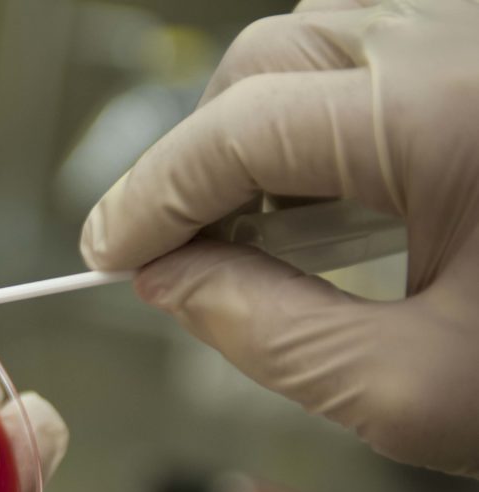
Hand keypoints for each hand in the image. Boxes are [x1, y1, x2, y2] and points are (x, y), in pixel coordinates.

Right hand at [80, 0, 478, 475]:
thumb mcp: (413, 393)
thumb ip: (261, 332)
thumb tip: (169, 280)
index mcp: (454, 114)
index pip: (237, 132)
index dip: (149, 197)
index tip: (106, 253)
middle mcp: (473, 41)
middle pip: (268, 65)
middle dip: (201, 161)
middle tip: (176, 253)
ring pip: (320, 47)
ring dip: (261, 137)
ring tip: (263, 235)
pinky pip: (382, 55)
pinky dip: (327, 124)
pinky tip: (337, 200)